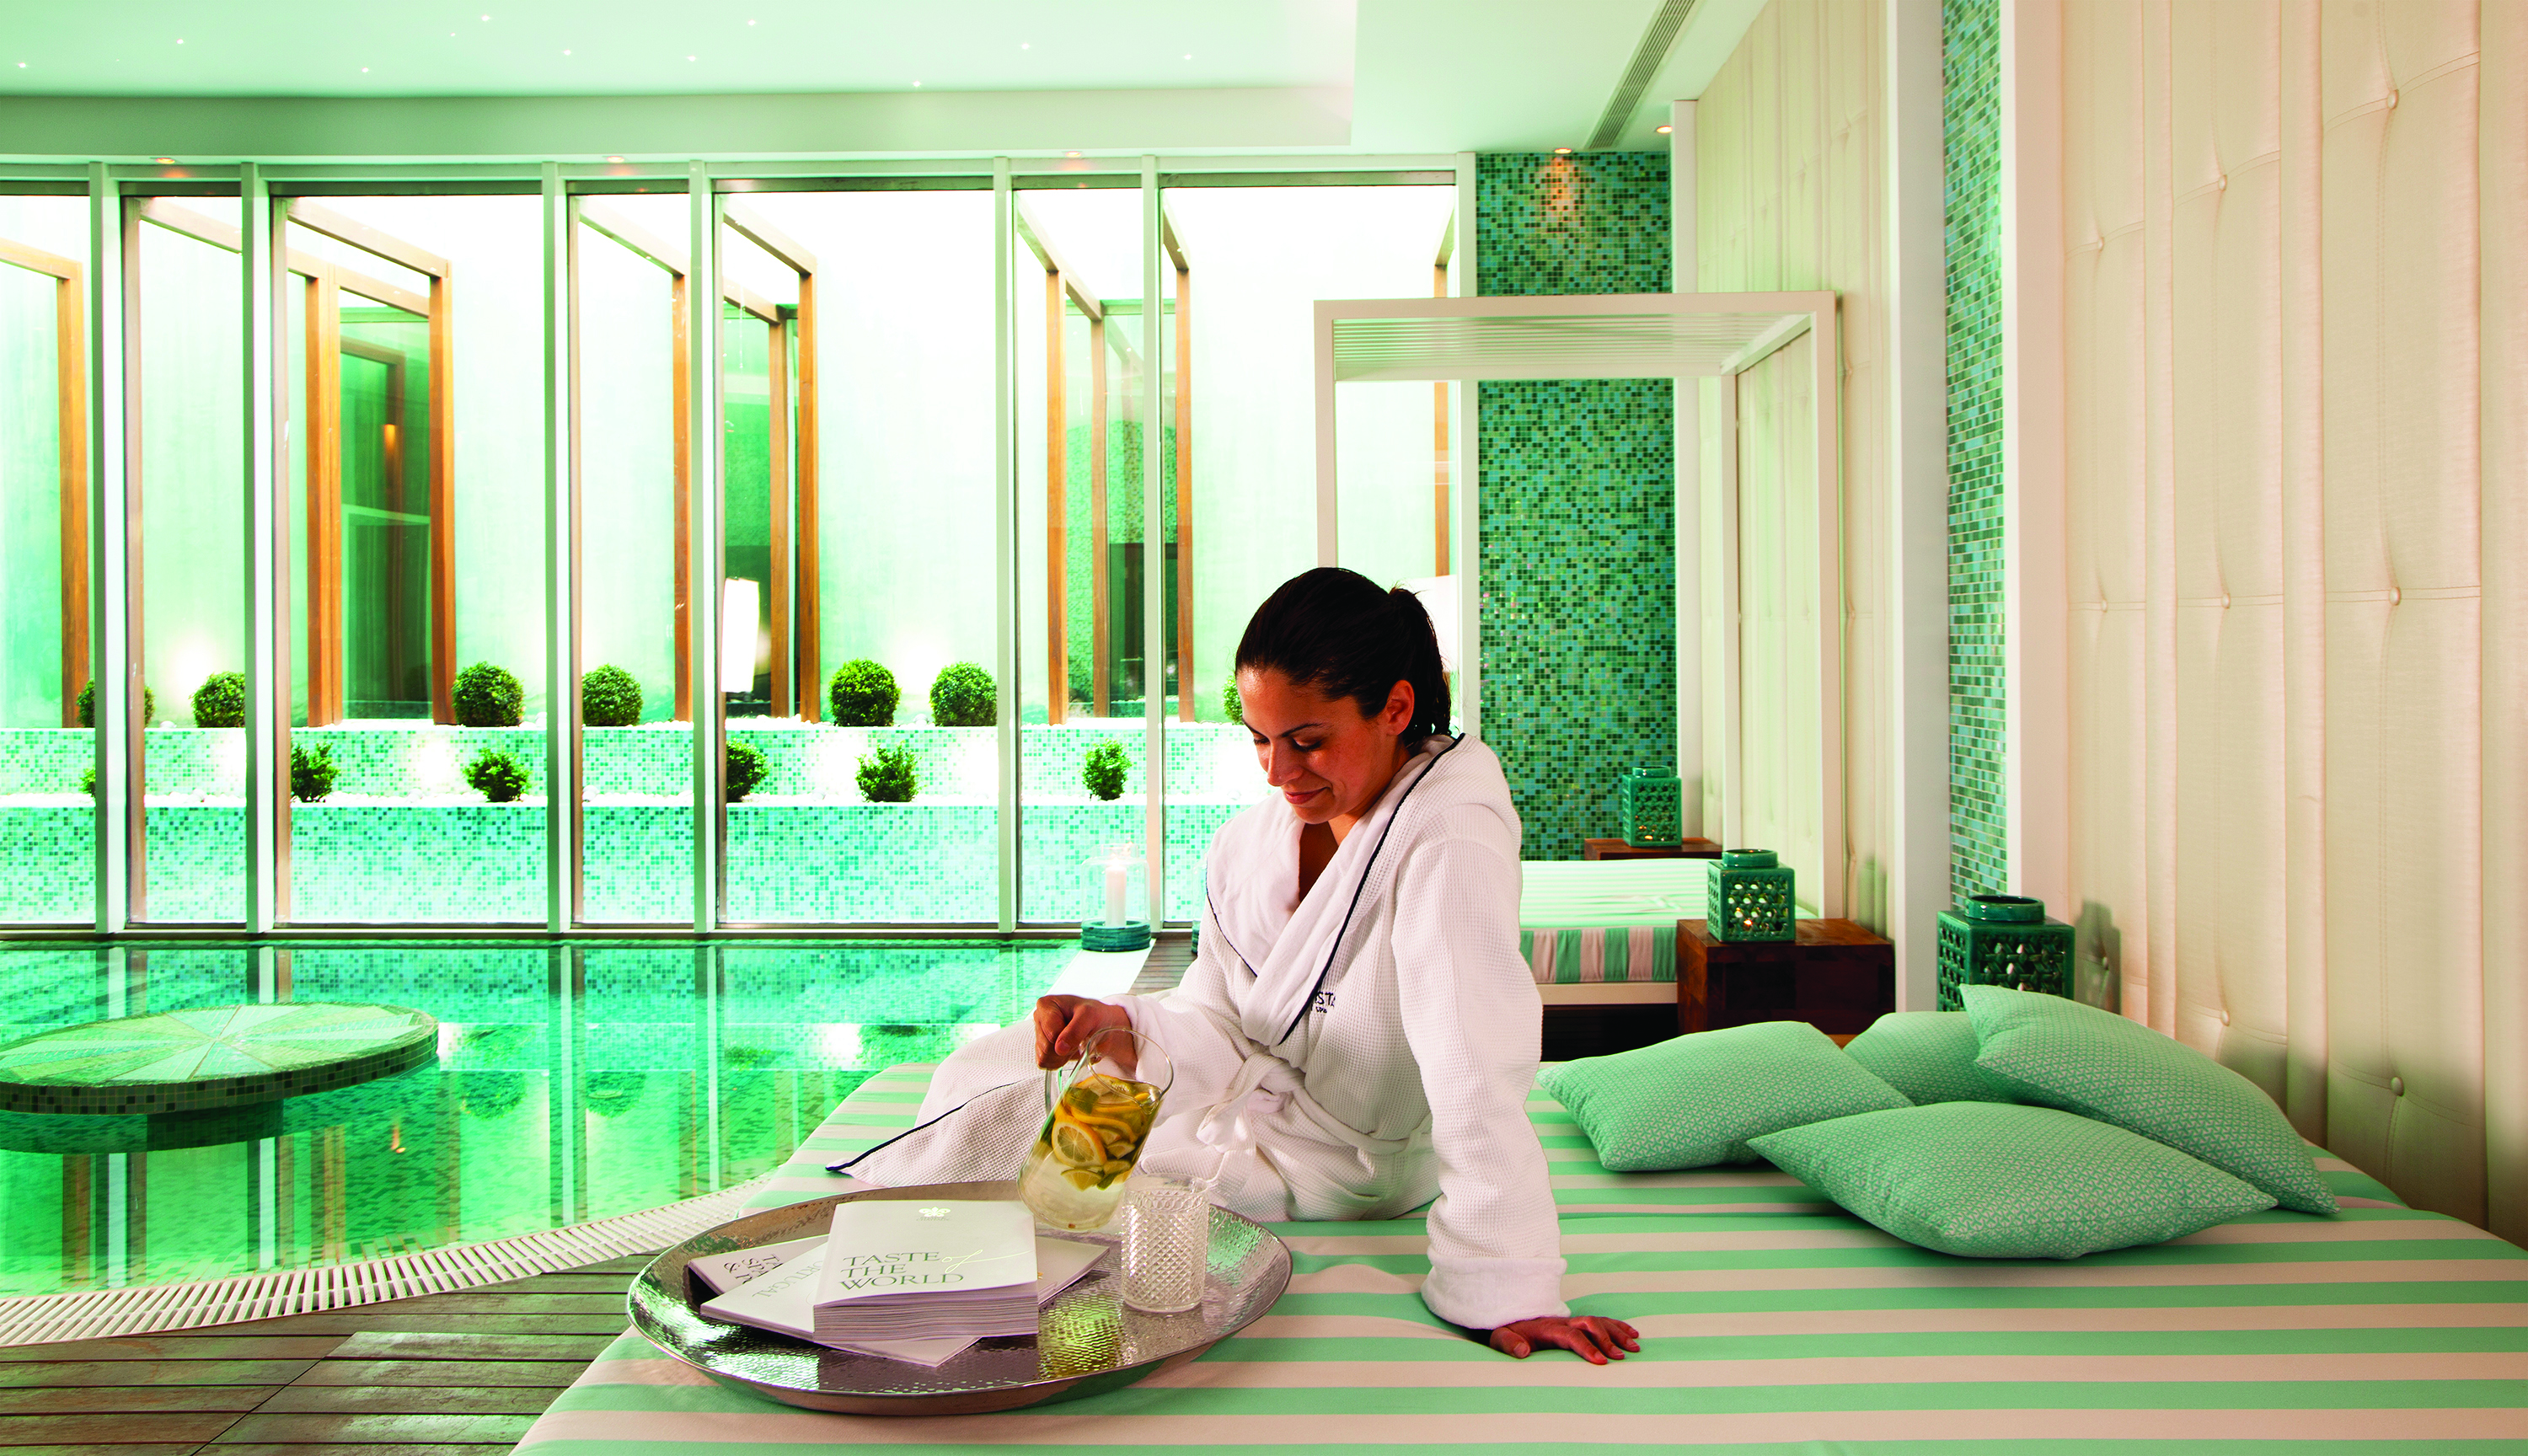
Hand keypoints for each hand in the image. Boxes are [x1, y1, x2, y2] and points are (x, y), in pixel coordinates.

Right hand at [1032, 995, 1133, 1070]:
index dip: (1068, 1038)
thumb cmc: (1095, 1016)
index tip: (1080, 1029)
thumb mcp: (1090, 1017)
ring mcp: (1039, 1034)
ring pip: (1044, 1058)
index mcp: (1046, 1005)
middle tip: (1079, 1038)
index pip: (1052, 1034)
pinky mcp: (1041, 1048)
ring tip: (1074, 1043)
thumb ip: (1075, 1031)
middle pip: (1046, 1048)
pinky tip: (1069, 1051)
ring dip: (1063, 1056)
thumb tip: (1059, 1049)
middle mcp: (1039, 1018)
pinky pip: (1045, 1064)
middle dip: (1066, 1049)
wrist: (1102, 1026)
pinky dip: (1060, 1062)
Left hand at [1488, 1315, 1639, 1364]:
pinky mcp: (1577, 1324)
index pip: (1571, 1336)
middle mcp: (1563, 1322)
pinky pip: (1601, 1321)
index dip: (1587, 1347)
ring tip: (1634, 1348)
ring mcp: (1572, 1322)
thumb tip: (1523, 1351)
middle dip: (1606, 1340)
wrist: (1511, 1322)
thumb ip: (1509, 1344)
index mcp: (1548, 1328)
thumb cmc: (1508, 1334)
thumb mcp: (1501, 1339)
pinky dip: (1618, 1326)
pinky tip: (1632, 1334)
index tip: (1601, 1362)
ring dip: (1618, 1333)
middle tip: (1620, 1358)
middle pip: (1590, 1324)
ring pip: (1599, 1322)